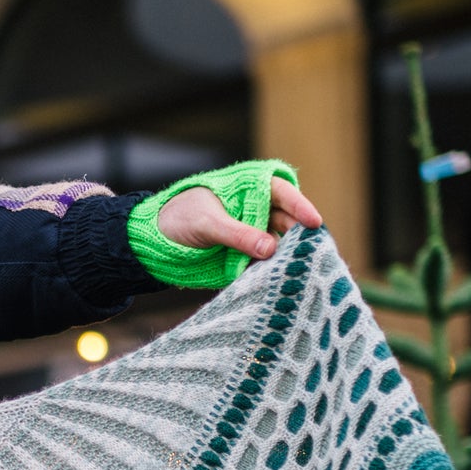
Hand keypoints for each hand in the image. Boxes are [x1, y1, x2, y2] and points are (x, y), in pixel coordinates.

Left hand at [155, 178, 321, 259]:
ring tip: (302, 270)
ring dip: (289, 256)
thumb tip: (271, 248)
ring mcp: (253, 234)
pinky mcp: (246, 255)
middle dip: (301, 236)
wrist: (156, 240)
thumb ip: (238, 234)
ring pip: (279, 244)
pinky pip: (264, 263)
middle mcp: (257, 210)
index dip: (301, 207)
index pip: (282, 193)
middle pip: (287, 222)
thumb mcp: (207, 224)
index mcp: (250, 189)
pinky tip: (282, 280)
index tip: (314, 223)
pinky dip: (273, 270)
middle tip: (314, 253)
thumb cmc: (180, 218)